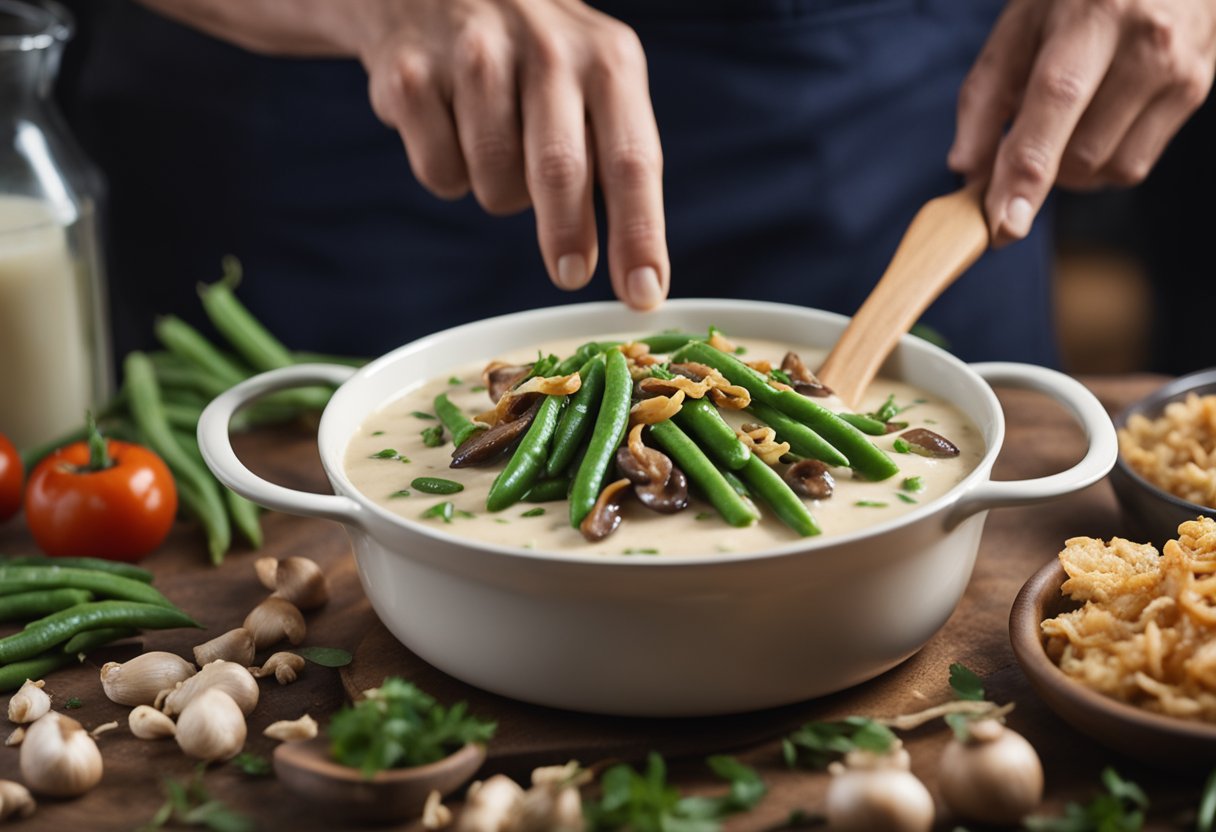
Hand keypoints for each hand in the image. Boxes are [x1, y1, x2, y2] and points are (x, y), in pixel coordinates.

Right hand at [357, 0, 668, 308]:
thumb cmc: (533, 53)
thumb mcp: (592, 76)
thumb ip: (614, 156)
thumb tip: (638, 266)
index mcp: (607, 59)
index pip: (632, 160)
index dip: (639, 234)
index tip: (643, 293)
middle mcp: (546, 49)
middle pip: (561, 170)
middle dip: (567, 236)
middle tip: (570, 272)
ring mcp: (473, 56)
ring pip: (495, 181)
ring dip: (501, 194)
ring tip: (498, 150)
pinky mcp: (410, 75)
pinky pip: (440, 173)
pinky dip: (449, 174)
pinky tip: (450, 128)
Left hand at [948, 0, 1215, 245]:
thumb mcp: (1020, 24)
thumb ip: (985, 95)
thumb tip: (966, 170)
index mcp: (1094, 14)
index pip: (1056, 101)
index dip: (1027, 170)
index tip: (1003, 226)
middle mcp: (1147, 43)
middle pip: (1079, 153)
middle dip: (1039, 166)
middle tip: (1022, 135)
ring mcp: (1180, 71)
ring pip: (1106, 170)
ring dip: (1070, 165)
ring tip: (1067, 115)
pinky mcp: (1196, 92)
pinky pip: (1133, 165)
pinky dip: (1101, 161)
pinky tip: (1096, 120)